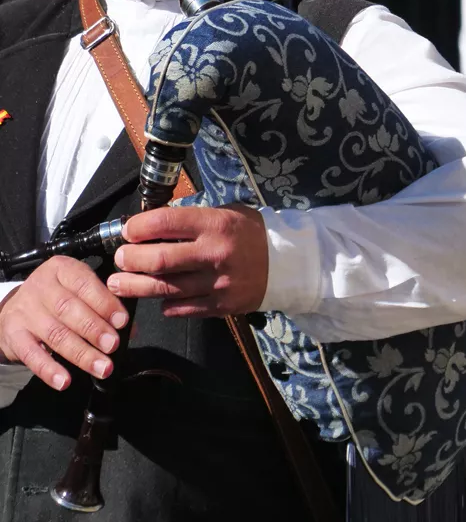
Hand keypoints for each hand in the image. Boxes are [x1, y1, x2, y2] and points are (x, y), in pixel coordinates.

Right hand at [0, 257, 127, 389]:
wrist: (15, 309)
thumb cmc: (59, 300)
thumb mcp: (81, 293)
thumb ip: (106, 306)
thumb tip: (130, 329)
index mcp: (62, 270)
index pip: (84, 284)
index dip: (104, 303)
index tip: (122, 322)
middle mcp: (40, 287)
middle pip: (68, 309)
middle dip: (94, 329)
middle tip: (113, 346)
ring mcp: (24, 311)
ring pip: (54, 333)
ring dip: (81, 353)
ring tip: (102, 367)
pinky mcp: (13, 334)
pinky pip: (32, 354)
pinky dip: (49, 369)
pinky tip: (65, 381)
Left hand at [107, 204, 268, 316]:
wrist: (290, 264)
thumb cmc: (253, 234)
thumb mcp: (227, 214)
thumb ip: (193, 218)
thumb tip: (153, 224)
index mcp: (215, 225)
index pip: (164, 222)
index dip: (137, 227)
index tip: (127, 231)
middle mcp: (215, 254)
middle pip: (159, 259)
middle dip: (130, 260)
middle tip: (120, 260)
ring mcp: (218, 283)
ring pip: (166, 288)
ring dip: (136, 287)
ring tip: (119, 284)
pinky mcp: (222, 305)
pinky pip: (184, 308)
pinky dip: (167, 304)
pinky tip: (160, 298)